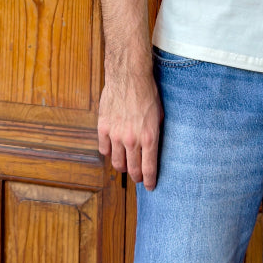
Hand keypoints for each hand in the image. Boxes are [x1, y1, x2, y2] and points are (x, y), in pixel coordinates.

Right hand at [97, 64, 163, 189]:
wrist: (129, 75)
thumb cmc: (148, 92)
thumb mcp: (159, 115)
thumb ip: (156, 133)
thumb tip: (155, 148)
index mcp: (149, 137)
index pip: (149, 168)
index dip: (149, 181)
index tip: (150, 186)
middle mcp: (132, 140)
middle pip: (132, 169)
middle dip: (137, 177)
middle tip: (139, 178)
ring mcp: (116, 135)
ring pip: (117, 162)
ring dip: (123, 167)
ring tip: (126, 165)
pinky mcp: (103, 127)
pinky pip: (104, 149)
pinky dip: (109, 152)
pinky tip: (113, 149)